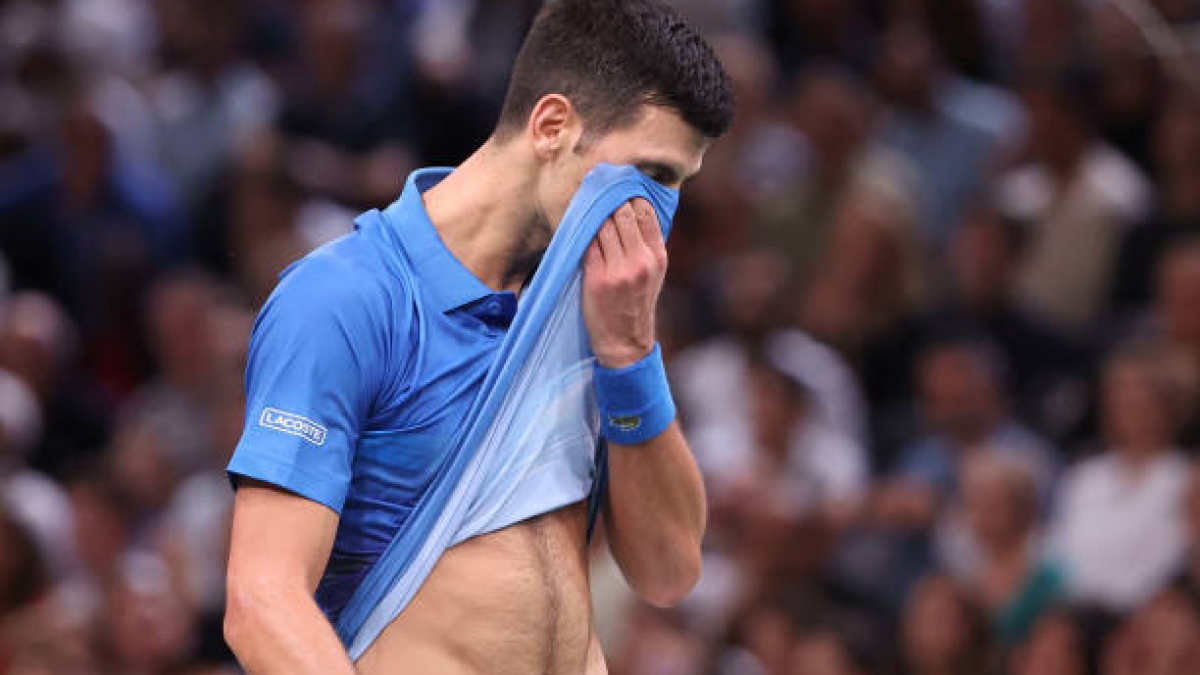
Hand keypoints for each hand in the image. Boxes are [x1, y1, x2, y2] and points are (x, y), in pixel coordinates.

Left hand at [582, 198, 666, 368]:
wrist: (624, 342)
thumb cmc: (636, 304)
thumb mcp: (654, 274)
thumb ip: (647, 245)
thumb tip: (633, 209)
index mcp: (657, 257)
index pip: (645, 212)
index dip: (630, 197)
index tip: (618, 189)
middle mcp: (640, 261)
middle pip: (622, 213)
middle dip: (609, 200)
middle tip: (596, 190)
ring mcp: (618, 270)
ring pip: (602, 225)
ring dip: (593, 213)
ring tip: (585, 204)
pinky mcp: (597, 278)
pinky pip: (587, 244)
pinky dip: (582, 232)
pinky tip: (577, 225)